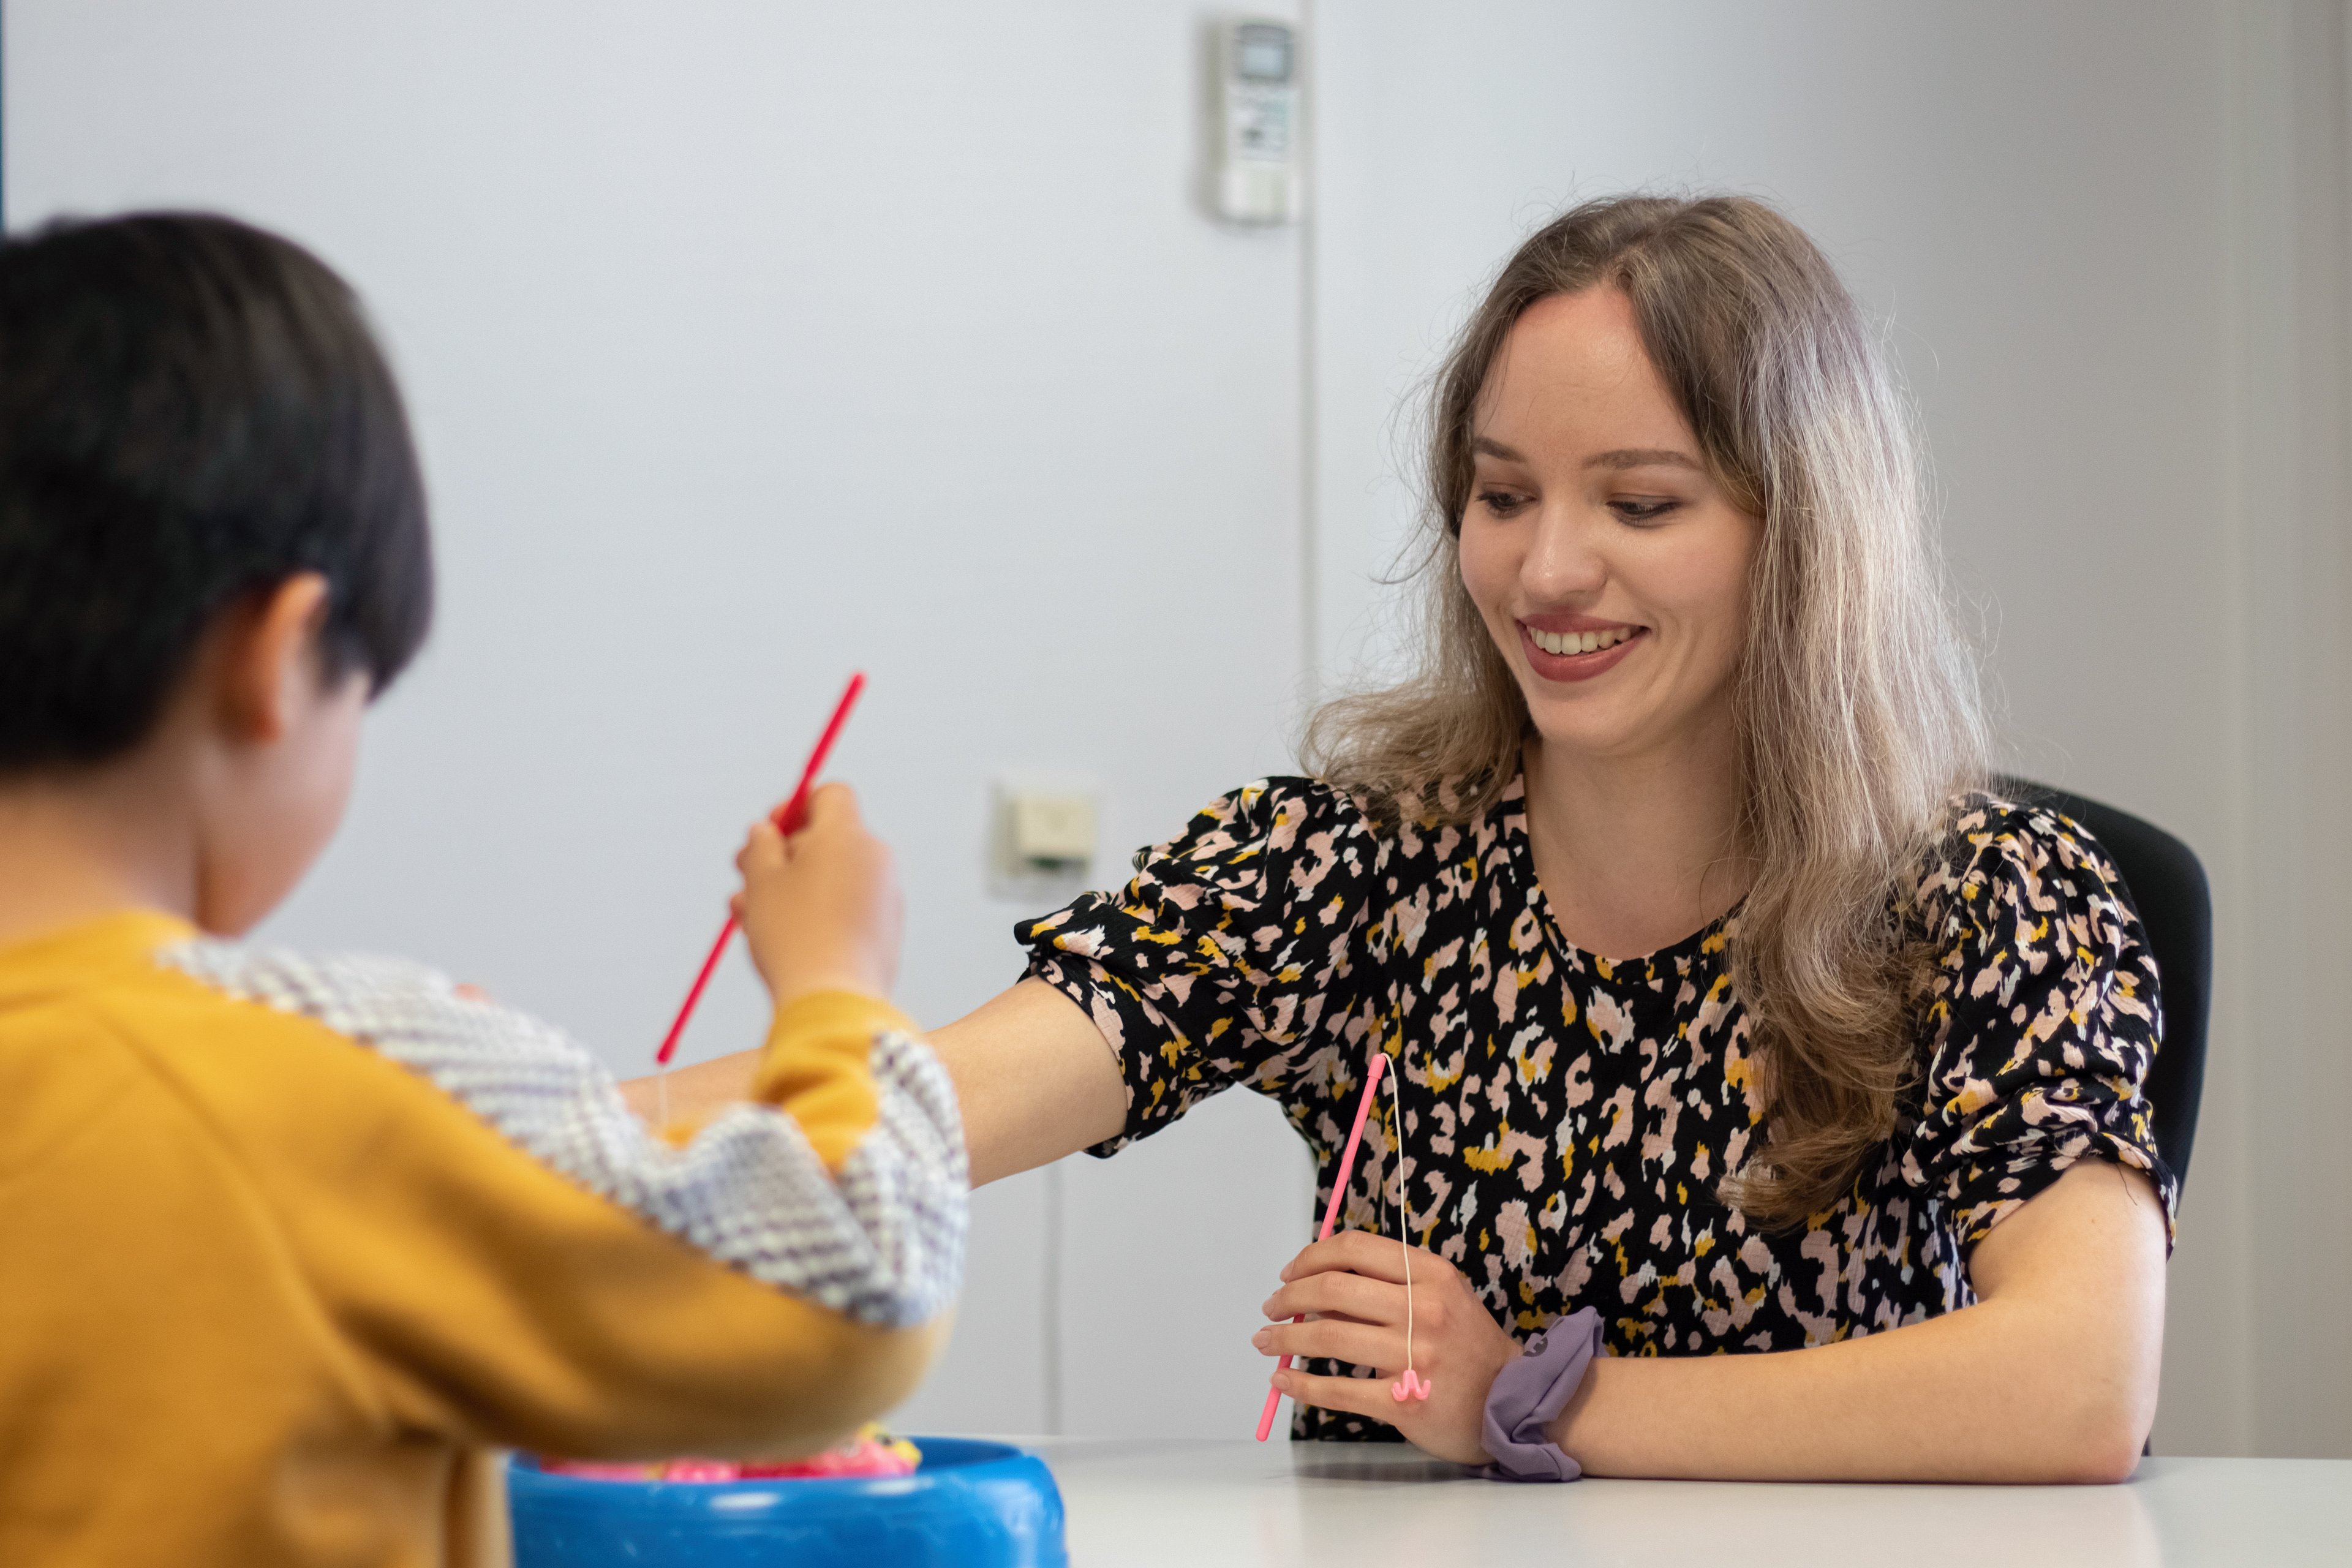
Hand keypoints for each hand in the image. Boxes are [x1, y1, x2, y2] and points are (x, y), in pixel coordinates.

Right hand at [732, 782, 901, 1009]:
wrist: (833, 999)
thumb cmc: (792, 933)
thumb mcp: (761, 880)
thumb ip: (761, 846)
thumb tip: (766, 832)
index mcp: (848, 835)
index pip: (830, 795)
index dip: (794, 807)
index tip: (767, 831)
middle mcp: (876, 859)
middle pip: (827, 838)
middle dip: (782, 853)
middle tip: (743, 872)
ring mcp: (885, 896)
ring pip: (830, 878)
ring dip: (789, 888)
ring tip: (746, 913)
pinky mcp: (885, 931)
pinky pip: (845, 908)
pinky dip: (814, 913)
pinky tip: (776, 937)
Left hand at [1252, 1229, 1520, 1464]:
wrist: (1512, 1402)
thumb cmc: (1467, 1345)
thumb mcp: (1439, 1298)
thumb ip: (1386, 1287)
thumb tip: (1315, 1290)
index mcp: (1432, 1274)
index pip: (1355, 1248)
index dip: (1311, 1257)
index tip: (1289, 1273)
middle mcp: (1424, 1309)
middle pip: (1333, 1289)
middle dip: (1288, 1297)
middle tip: (1270, 1308)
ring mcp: (1416, 1357)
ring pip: (1329, 1337)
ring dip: (1286, 1337)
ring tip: (1265, 1341)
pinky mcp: (1406, 1402)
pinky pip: (1338, 1390)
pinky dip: (1301, 1385)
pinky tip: (1283, 1380)